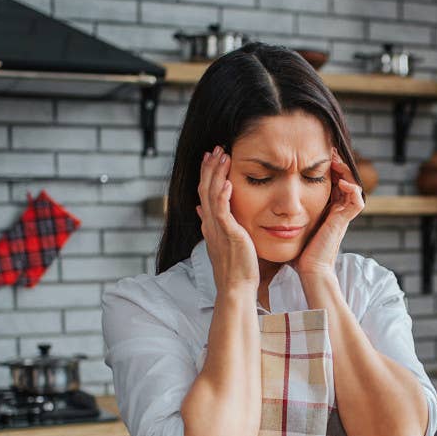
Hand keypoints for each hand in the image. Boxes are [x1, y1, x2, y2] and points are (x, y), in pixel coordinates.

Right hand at [197, 146, 258, 294]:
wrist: (236, 287)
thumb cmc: (235, 268)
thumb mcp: (222, 241)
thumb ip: (213, 224)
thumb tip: (200, 210)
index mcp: (210, 225)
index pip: (205, 193)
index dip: (207, 174)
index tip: (211, 157)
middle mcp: (210, 224)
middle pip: (205, 189)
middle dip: (210, 167)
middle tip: (216, 148)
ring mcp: (217, 229)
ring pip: (212, 195)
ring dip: (217, 174)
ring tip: (223, 156)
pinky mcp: (227, 234)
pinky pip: (222, 211)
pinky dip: (223, 195)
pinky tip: (227, 181)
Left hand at [293, 149, 363, 279]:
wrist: (309, 269)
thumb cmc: (299, 252)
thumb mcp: (291, 226)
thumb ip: (285, 214)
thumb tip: (267, 202)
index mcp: (327, 210)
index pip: (332, 182)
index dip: (327, 167)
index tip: (315, 154)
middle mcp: (337, 210)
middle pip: (345, 180)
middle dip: (338, 164)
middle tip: (329, 150)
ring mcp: (343, 216)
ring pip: (353, 186)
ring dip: (346, 171)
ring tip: (335, 159)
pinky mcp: (344, 221)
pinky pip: (356, 201)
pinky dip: (352, 189)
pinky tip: (340, 180)